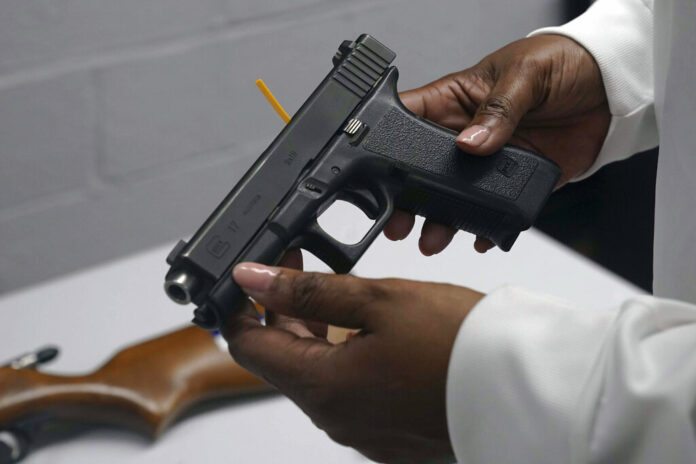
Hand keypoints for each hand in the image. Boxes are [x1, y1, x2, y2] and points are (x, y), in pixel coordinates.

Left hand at [223, 262, 483, 462]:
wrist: (525, 389)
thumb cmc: (459, 344)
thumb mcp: (378, 300)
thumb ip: (308, 292)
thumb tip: (252, 279)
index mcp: (324, 389)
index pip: (248, 347)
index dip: (240, 307)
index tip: (252, 277)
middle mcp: (336, 420)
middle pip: (283, 361)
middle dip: (282, 312)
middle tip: (299, 266)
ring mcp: (363, 432)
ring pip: (318, 376)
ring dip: (314, 334)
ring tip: (336, 291)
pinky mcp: (388, 434)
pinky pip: (349, 394)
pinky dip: (345, 359)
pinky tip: (367, 331)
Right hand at [384, 34, 610, 254]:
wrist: (612, 87)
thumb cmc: (562, 62)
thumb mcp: (526, 75)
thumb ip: (498, 109)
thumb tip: (470, 142)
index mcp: (454, 101)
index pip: (407, 119)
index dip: (386, 143)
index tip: (376, 169)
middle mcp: (464, 135)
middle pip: (421, 170)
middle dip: (406, 197)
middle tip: (399, 221)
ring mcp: (488, 162)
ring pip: (452, 197)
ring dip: (440, 220)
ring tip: (432, 238)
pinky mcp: (516, 181)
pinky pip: (494, 210)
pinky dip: (486, 227)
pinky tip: (480, 236)